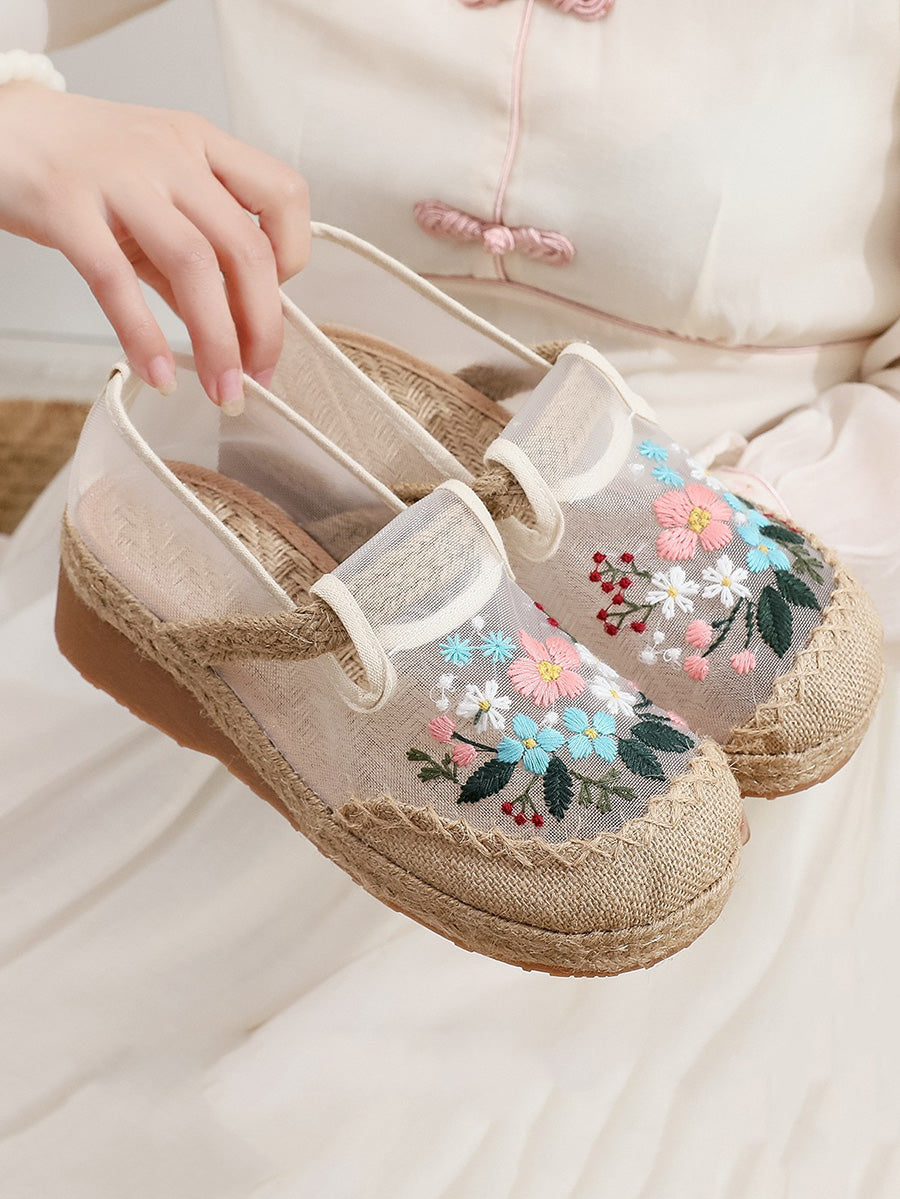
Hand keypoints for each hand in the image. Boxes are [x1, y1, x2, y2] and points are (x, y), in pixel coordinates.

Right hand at [0, 82, 310, 407]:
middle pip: (245, 247)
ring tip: (223, 391)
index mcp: (200, 145)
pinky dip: (143, 336)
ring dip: (217, 341)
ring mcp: (118, 174)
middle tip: (260, 379)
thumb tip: (233, 331)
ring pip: (193, 264)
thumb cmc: (81, 165)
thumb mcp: (152, 198)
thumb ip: (192, 258)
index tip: (274, 304)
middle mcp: (169, 153)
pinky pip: (115, 279)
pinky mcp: (65, 203)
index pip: (283, 194)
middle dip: (264, 326)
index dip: (293, 258)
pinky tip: (158, 373)